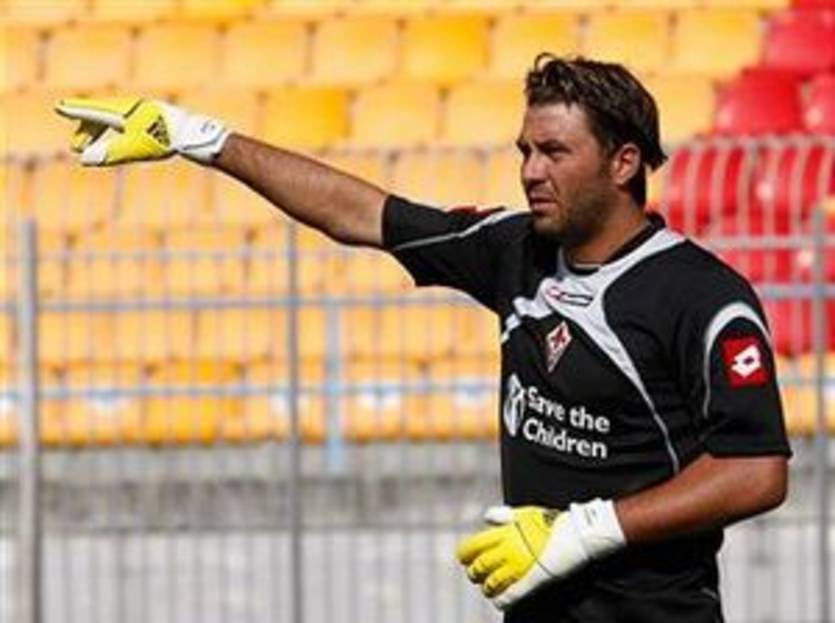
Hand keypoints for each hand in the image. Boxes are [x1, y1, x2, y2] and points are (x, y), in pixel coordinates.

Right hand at [55, 97, 229, 165]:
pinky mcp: (156, 122)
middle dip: (87, 130)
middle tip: (76, 146)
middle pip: (103, 116)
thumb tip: (85, 159)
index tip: (60, 107)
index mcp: (124, 112)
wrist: (193, 135)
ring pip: (116, 122)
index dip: (76, 111)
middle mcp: (133, 109)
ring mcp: (145, 115)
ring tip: (92, 148)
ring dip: (102, 134)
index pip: (95, 111)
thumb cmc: (164, 139)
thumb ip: (110, 153)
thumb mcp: (135, 148)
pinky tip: (118, 144)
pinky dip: (118, 135)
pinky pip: (129, 126)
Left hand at [456, 499, 624, 609]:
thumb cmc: (550, 522)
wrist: (575, 533)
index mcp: (504, 532)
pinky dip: (503, 600)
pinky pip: (513, 593)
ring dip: (487, 587)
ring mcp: (521, 565)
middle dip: (474, 573)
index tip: (462, 557)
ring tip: (487, 588)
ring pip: (493, 582)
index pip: (475, 545)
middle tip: (473, 574)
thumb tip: (486, 517)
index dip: (464, 554)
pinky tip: (498, 602)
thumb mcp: (524, 513)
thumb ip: (503, 516)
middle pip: (481, 566)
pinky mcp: (534, 578)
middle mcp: (509, 549)